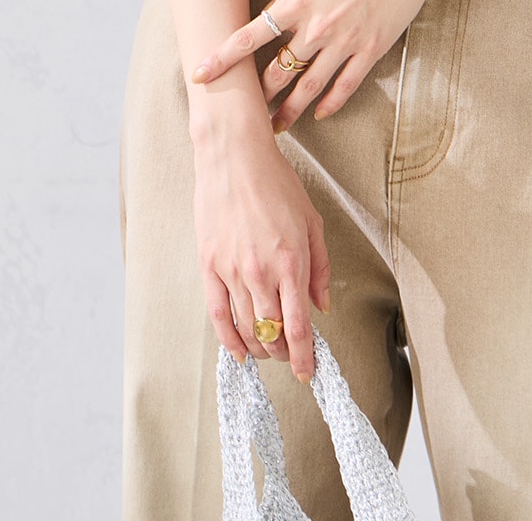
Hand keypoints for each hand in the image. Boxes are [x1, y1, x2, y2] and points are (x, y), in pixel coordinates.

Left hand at [191, 0, 447, 129]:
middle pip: (277, 72)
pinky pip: (346, 85)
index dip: (222, 58)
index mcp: (297, 0)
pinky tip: (320, 113)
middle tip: (243, 112)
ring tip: (276, 128)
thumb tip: (276, 10)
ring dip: (289, 111)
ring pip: (308, 87)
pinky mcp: (370, 49)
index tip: (200, 75)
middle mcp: (316, 26)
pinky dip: (330, 103)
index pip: (248, 37)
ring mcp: (344, 41)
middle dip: (258, 95)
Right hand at [193, 123, 330, 379]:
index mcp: (291, 262)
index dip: (304, 358)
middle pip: (271, 334)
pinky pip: (218, 314)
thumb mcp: (311, 220)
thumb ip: (319, 267)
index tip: (308, 373)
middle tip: (290, 356)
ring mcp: (232, 271)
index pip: (298, 327)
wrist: (234, 157)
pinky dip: (228, 339)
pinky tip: (237, 351)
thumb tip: (321, 305)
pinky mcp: (209, 265)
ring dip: (259, 348)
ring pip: (245, 328)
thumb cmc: (276, 183)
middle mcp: (261, 272)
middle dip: (283, 353)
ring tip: (267, 351)